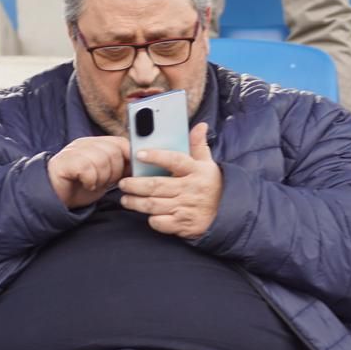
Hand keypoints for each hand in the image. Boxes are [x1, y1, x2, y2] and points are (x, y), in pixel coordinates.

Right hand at [47, 135, 130, 208]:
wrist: (55, 199)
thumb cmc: (81, 187)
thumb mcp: (106, 176)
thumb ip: (120, 167)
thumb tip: (139, 164)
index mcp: (96, 144)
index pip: (121, 142)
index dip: (130, 158)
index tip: (129, 173)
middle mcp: (85, 143)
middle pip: (114, 151)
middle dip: (115, 172)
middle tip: (105, 182)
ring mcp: (73, 151)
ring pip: (102, 159)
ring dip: (102, 178)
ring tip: (94, 184)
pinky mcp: (64, 162)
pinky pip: (87, 168)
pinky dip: (91, 181)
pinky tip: (86, 185)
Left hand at [117, 122, 222, 238]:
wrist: (227, 213)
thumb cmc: (211, 185)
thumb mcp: (207, 164)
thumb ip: (198, 145)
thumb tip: (201, 125)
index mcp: (196, 171)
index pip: (174, 161)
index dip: (156, 157)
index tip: (139, 154)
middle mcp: (190, 189)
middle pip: (156, 185)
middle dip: (135, 184)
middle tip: (123, 182)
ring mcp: (186, 208)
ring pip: (154, 205)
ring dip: (136, 202)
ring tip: (125, 198)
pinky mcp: (183, 225)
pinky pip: (160, 222)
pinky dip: (151, 219)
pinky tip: (146, 214)